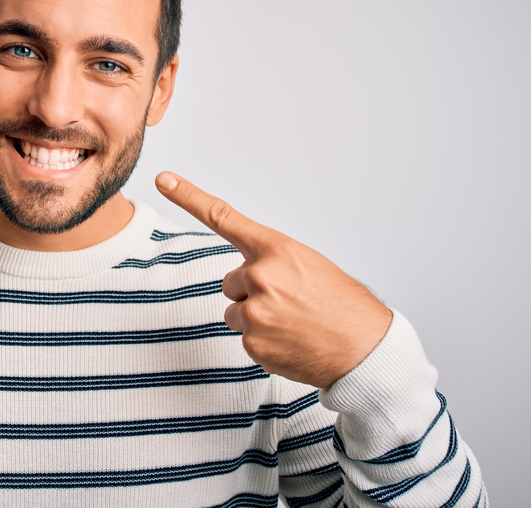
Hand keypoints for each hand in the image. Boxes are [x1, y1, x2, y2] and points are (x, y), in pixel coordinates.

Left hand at [156, 171, 391, 388]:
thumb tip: (248, 273)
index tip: (164, 179)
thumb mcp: (309, 265)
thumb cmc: (342, 305)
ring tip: (292, 324)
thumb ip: (273, 262)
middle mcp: (260, 276)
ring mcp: (255, 311)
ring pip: (235, 311)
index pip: (223, 217)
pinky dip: (265, 342)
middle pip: (231, 281)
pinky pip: (245, 337)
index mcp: (276, 249)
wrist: (366, 351)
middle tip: (290, 303)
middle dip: (253, 292)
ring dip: (256, 318)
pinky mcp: (253, 343)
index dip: (189, 196)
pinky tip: (292, 342)